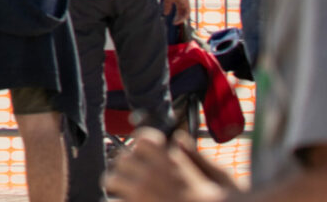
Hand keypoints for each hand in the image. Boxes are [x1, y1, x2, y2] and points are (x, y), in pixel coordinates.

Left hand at [105, 127, 235, 201]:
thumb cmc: (221, 199)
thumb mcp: (218, 176)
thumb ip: (196, 156)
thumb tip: (179, 138)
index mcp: (171, 163)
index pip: (142, 139)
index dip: (144, 144)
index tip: (149, 151)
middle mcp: (152, 175)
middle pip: (123, 158)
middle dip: (130, 165)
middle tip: (139, 173)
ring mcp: (140, 194)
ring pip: (111, 179)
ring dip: (118, 183)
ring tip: (129, 190)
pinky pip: (113, 201)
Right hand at [162, 0, 191, 26]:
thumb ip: (167, 7)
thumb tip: (165, 14)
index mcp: (179, 2)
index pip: (180, 12)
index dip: (177, 17)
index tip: (172, 22)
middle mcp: (184, 3)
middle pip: (183, 13)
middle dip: (179, 19)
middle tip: (174, 23)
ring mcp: (186, 2)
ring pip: (186, 13)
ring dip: (182, 19)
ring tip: (176, 23)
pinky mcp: (187, 2)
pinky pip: (188, 11)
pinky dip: (184, 16)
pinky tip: (179, 19)